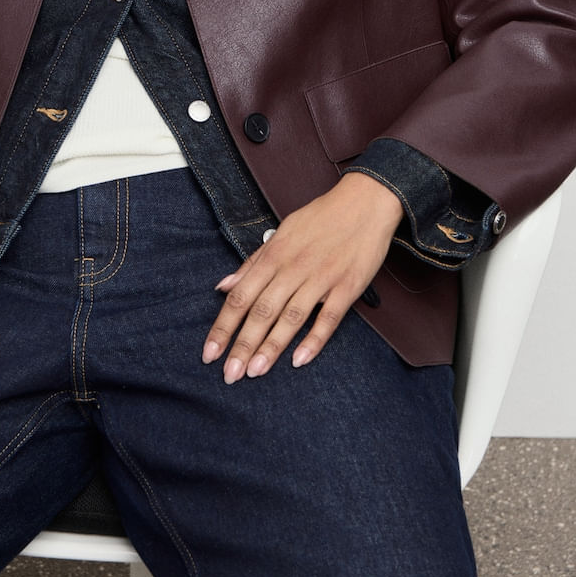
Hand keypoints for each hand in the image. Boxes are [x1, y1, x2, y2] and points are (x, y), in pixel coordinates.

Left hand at [202, 173, 401, 382]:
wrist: (365, 201)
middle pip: (261, 311)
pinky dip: (314, 339)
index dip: (223, 326)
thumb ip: (252, 263)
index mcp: (273, 255)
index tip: (209, 353)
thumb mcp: (281, 232)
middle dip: (242, 345)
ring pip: (291, 317)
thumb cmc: (320, 217)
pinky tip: (299, 360)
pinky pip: (329, 317)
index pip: (240, 296)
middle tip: (228, 375)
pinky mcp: (348, 287)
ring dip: (271, 347)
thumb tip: (222, 285)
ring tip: (254, 372)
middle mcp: (293, 268)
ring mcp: (321, 278)